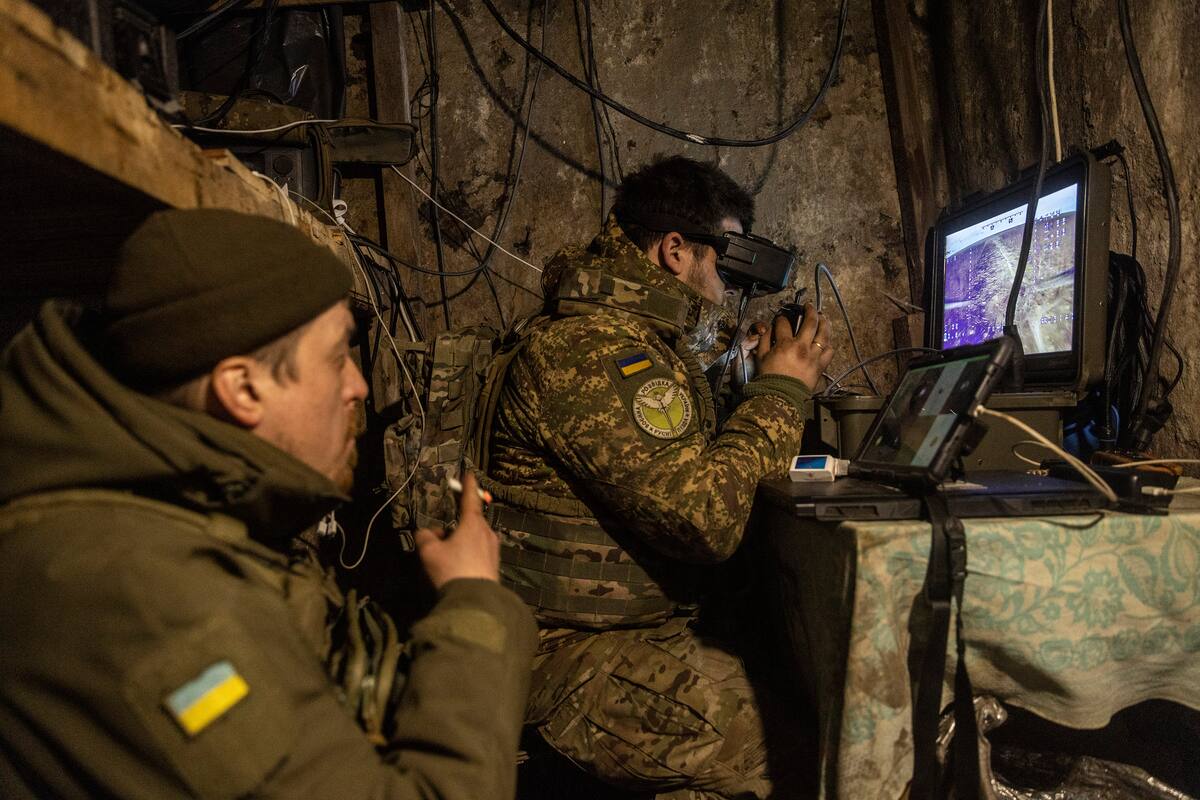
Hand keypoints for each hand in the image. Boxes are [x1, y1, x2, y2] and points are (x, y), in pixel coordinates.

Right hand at [414, 472, 499, 588]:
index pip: (470, 499)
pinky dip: (469, 554)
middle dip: (456, 526)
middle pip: (470, 522)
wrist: (475, 599)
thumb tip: (427, 533)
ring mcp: (494, 548)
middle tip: (440, 539)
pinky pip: (480, 552)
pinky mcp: (496, 564)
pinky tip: (459, 568)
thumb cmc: (452, 569)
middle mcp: (487, 532)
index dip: (468, 486)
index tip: (470, 474)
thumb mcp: (429, 552)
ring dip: (462, 541)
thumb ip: (425, 537)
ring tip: (448, 557)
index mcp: (473, 523)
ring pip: (475, 538)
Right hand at [756, 302, 835, 390]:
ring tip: (822, 317)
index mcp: (785, 344)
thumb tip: (768, 329)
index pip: (783, 323)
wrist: (781, 397)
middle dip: (809, 310)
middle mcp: (802, 346)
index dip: (781, 319)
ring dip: (824, 322)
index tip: (780, 319)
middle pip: (810, 322)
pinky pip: (829, 350)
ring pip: (824, 333)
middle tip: (808, 306)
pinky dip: (828, 344)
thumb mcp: (761, 357)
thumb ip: (764, 340)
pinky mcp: (821, 365)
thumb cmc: (769, 377)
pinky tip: (825, 340)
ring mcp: (814, 356)